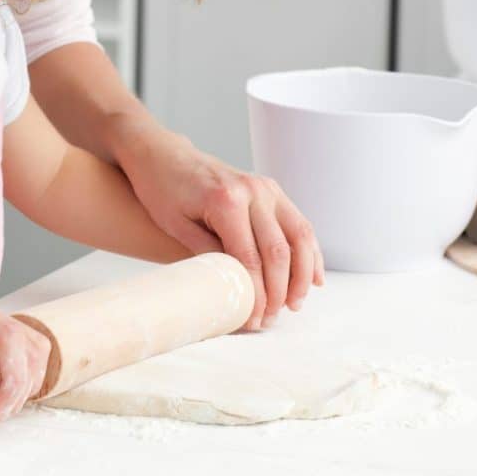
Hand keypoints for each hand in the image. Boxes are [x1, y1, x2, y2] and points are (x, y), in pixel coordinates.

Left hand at [111, 119, 323, 329]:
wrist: (164, 155)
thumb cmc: (163, 190)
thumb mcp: (176, 227)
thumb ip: (209, 255)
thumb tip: (235, 292)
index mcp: (227, 201)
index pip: (250, 259)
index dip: (256, 294)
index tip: (253, 320)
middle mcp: (253, 191)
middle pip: (279, 251)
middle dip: (279, 291)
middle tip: (270, 319)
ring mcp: (267, 188)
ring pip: (300, 236)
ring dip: (302, 274)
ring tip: (294, 304)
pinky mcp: (272, 189)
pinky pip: (299, 224)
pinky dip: (310, 252)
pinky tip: (313, 277)